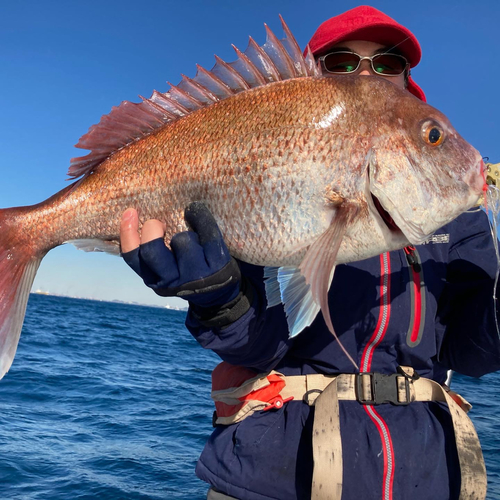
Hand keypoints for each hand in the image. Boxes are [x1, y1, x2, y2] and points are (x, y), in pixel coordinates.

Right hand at [120, 202, 240, 307]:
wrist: (219, 290)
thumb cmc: (185, 269)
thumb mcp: (164, 268)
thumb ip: (151, 251)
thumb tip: (136, 214)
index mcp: (154, 280)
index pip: (133, 258)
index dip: (128, 233)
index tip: (130, 212)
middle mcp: (173, 282)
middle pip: (152, 251)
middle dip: (153, 230)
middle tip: (159, 223)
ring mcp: (197, 276)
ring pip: (182, 241)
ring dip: (185, 232)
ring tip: (190, 237)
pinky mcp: (218, 267)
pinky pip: (208, 234)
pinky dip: (201, 218)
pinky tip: (197, 213)